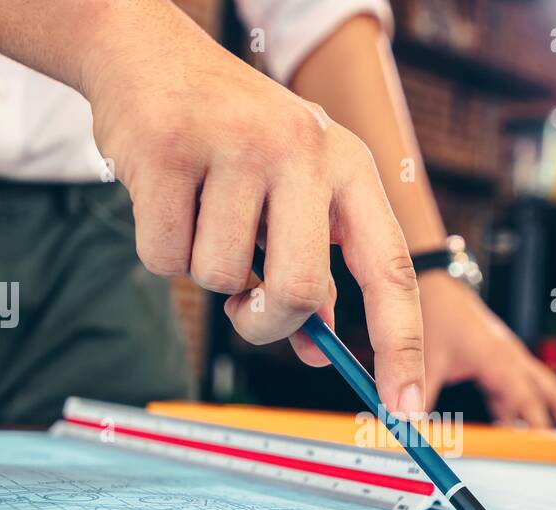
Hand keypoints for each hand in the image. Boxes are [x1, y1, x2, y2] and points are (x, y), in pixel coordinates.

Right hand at [81, 5, 425, 415]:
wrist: (149, 57)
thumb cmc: (231, 141)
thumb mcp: (293, 195)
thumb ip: (313, 269)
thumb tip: (316, 349)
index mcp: (347, 167)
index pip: (391, 269)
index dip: (402, 344)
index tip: (405, 406)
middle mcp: (302, 149)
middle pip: (300, 292)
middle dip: (266, 321)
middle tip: (248, 302)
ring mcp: (234, 144)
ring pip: (219, 280)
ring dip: (204, 271)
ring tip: (201, 212)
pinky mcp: (167, 150)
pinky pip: (162, 260)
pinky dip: (159, 249)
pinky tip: (165, 195)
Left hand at [418, 272, 555, 430]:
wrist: (437, 283)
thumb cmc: (438, 313)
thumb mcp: (430, 358)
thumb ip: (422, 395)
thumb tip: (413, 426)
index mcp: (498, 358)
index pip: (524, 399)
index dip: (535, 426)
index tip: (545, 451)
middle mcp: (511, 357)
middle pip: (550, 393)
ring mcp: (509, 358)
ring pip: (543, 389)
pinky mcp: (501, 360)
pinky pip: (521, 389)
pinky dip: (526, 409)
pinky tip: (520, 428)